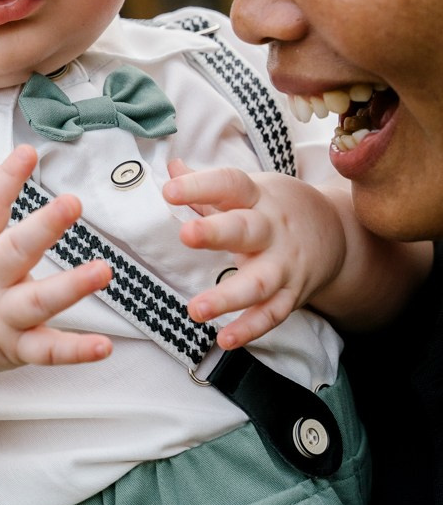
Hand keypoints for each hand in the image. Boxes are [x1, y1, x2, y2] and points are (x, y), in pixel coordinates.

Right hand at [0, 144, 112, 382]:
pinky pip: (46, 351)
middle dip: (43, 227)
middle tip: (73, 203)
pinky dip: (75, 351)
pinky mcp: (13, 349)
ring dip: (71, 287)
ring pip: (38, 302)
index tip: (27, 152)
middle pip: (15, 250)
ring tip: (103, 270)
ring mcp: (0, 317)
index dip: (5, 179)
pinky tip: (104, 346)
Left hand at [163, 161, 345, 348]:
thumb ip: (206, 185)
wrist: (335, 233)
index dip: (199, 186)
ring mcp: (284, 265)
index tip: (169, 190)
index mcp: (257, 197)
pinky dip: (250, 329)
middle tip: (187, 234)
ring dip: (227, 297)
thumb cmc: (275, 208)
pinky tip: (224, 340)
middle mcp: (272, 229)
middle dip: (216, 232)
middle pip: (245, 229)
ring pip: (258, 282)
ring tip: (195, 309)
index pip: (229, 184)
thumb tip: (170, 165)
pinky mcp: (291, 295)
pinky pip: (271, 315)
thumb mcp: (249, 189)